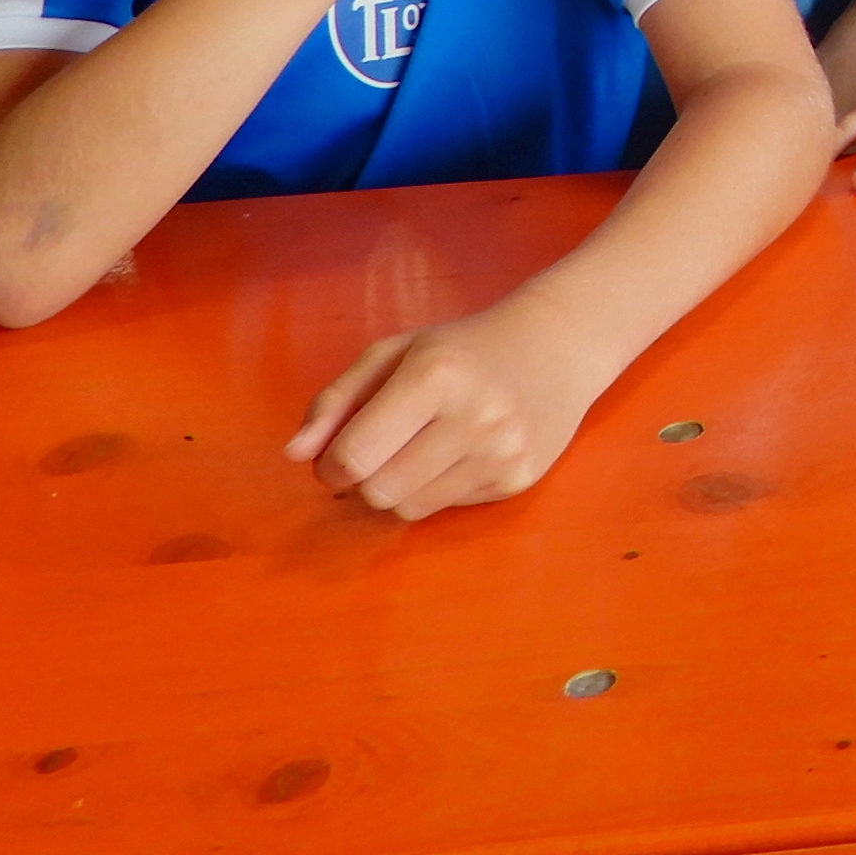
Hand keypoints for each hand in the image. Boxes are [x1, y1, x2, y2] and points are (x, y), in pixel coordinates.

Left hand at [285, 292, 608, 518]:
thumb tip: (296, 455)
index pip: (354, 455)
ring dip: (397, 489)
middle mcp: (474, 416)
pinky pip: (446, 508)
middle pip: (377, 491)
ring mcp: (501, 452)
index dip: (330, 465)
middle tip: (379, 453)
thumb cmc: (463, 347)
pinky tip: (457, 455)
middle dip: (364, 480)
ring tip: (417, 453)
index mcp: (436, 375)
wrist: (559, 345)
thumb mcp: (395, 353)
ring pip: (408, 509)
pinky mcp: (519, 479)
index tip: (338, 454)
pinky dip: (436, 490)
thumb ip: (336, 400)